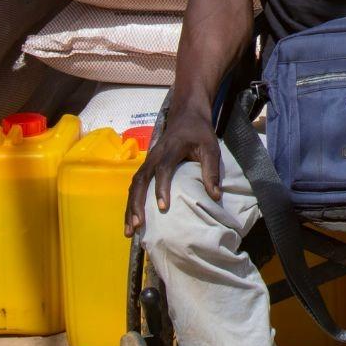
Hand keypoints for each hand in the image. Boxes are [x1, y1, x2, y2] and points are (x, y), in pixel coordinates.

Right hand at [125, 114, 222, 234]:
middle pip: (140, 180)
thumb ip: (212, 171)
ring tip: (130, 230)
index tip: (163, 207)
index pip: (163, 169)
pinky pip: (135, 186)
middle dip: (136, 204)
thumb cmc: (200, 132)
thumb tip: (215, 197)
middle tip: (138, 225)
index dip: (161, 188)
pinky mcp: (146, 167)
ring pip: (133, 185)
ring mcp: (148, 161)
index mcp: (170, 149)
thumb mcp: (211, 148)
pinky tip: (132, 219)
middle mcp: (154, 156)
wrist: (186, 115)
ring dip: (130, 207)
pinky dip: (131, 202)